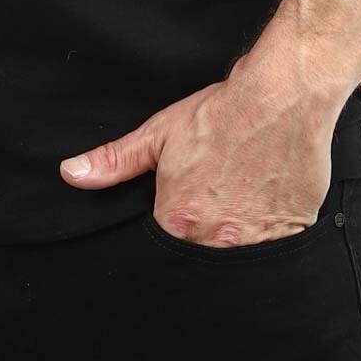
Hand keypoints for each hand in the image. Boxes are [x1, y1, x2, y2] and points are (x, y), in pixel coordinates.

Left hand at [58, 61, 337, 247]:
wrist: (281, 98)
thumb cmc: (223, 113)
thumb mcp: (160, 133)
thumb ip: (114, 161)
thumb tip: (72, 173)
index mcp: (177, 220)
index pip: (160, 252)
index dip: (167, 234)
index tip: (178, 220)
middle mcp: (214, 240)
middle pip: (197, 260)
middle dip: (200, 242)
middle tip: (213, 207)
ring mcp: (254, 245)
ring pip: (235, 263)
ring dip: (232, 242)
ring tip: (236, 206)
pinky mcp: (288, 239)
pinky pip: (271, 257)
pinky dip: (265, 241)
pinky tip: (262, 210)